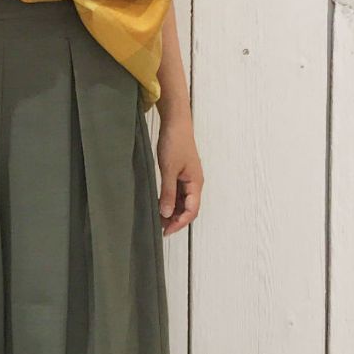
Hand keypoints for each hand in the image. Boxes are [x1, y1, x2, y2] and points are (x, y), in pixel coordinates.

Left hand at [155, 111, 202, 235]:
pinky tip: (159, 204)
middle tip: (160, 228)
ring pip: (183, 202)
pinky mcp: (181, 174)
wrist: (175, 123)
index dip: (179, 223)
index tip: (166, 231)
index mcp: (196, 183)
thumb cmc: (175, 142)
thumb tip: (166, 213)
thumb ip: (168, 192)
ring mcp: (188, 179)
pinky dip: (170, 201)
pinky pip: (178, 194)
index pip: (191, 211)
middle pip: (188, 209)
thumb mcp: (169, 169)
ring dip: (173, 212)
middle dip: (176, 220)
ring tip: (158, 219)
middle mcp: (194, 183)